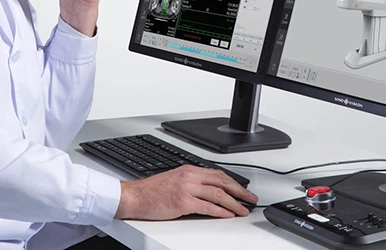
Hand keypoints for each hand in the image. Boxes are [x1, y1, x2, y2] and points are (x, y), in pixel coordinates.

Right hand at [115, 165, 257, 219]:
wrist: (135, 196)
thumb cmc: (152, 191)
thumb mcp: (175, 180)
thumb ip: (192, 183)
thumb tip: (211, 192)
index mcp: (189, 170)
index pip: (218, 174)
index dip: (233, 183)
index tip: (243, 190)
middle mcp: (190, 176)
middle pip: (222, 182)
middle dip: (239, 191)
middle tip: (250, 199)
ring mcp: (187, 188)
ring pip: (217, 194)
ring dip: (234, 203)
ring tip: (243, 210)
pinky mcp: (183, 202)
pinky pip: (207, 207)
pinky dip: (220, 211)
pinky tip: (228, 215)